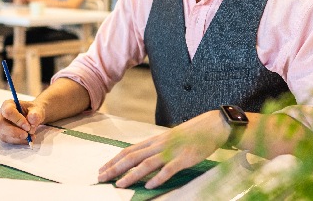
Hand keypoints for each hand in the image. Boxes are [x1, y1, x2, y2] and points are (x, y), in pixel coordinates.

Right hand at [0, 99, 46, 144]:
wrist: (33, 117)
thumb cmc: (32, 111)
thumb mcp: (37, 110)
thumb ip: (36, 114)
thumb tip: (32, 120)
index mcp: (7, 104)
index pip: (8, 111)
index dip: (17, 119)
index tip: (28, 126)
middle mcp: (0, 114)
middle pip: (0, 124)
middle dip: (14, 131)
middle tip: (27, 135)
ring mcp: (0, 126)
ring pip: (3, 134)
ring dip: (18, 138)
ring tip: (30, 136)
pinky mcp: (3, 134)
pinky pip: (8, 140)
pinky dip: (19, 141)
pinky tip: (27, 139)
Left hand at [97, 110, 228, 188]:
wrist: (212, 126)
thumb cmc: (190, 134)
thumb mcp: (168, 138)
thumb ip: (154, 147)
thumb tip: (139, 158)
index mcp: (154, 140)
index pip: (128, 150)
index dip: (113, 160)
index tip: (102, 169)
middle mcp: (159, 145)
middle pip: (132, 157)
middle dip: (115, 168)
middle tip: (101, 178)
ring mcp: (171, 151)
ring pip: (146, 164)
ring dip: (131, 175)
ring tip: (119, 185)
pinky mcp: (184, 158)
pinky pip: (168, 169)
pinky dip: (158, 178)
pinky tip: (149, 186)